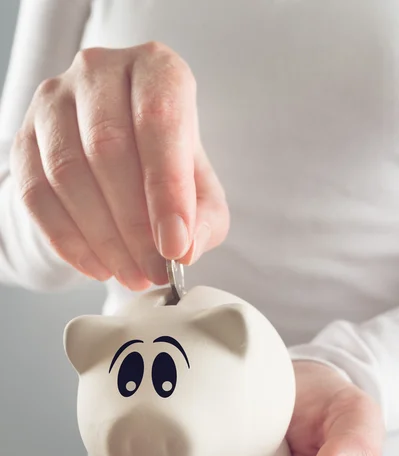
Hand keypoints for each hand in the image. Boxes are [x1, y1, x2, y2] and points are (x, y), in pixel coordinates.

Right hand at [11, 43, 228, 289]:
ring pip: (67, 173)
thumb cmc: (166, 166)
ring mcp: (54, 101)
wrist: (118, 156)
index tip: (175, 246)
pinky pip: (36, 194)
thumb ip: (204, 218)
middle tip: (153, 270)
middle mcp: (100, 71)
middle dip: (133, 225)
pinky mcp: (25, 137)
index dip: (167, 191)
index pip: (159, 121)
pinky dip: (68, 240)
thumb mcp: (201, 189)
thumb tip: (185, 248)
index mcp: (155, 69)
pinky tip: (97, 266)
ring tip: (130, 274)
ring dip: (102, 238)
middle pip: (107, 149)